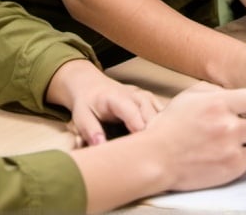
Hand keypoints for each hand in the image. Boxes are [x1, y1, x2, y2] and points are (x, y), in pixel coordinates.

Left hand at [46, 59, 162, 145]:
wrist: (94, 87)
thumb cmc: (88, 105)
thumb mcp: (81, 116)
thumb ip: (90, 130)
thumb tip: (100, 146)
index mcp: (116, 97)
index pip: (131, 112)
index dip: (138, 129)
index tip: (142, 148)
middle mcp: (135, 95)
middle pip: (151, 115)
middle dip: (153, 135)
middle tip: (151, 158)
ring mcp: (146, 97)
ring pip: (161, 115)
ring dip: (161, 133)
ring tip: (159, 154)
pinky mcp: (152, 103)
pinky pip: (164, 116)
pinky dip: (164, 129)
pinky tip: (162, 145)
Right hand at [141, 84, 245, 191]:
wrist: (157, 157)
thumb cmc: (170, 126)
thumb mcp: (188, 96)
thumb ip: (213, 91)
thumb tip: (232, 94)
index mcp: (218, 103)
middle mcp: (228, 124)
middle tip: (237, 128)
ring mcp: (231, 148)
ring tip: (231, 142)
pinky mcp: (232, 168)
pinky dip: (243, 158)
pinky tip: (228, 154)